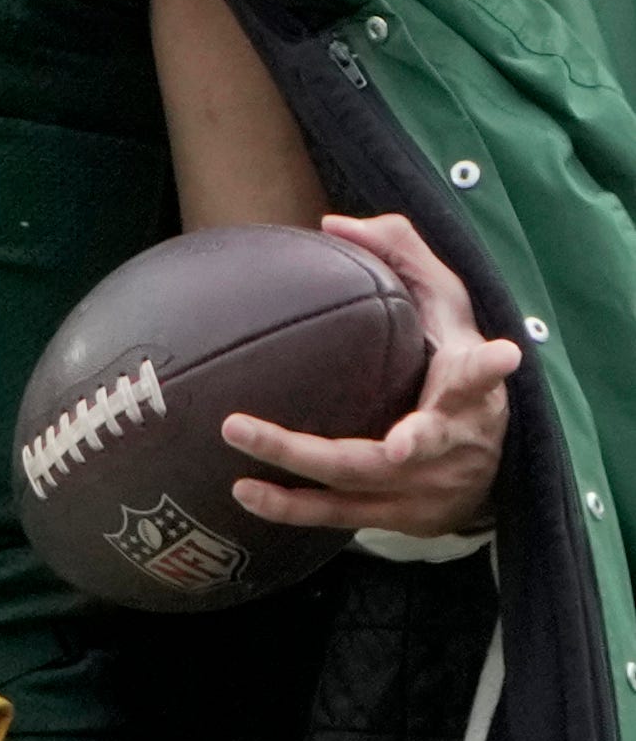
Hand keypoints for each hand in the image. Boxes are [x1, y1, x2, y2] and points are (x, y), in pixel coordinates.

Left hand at [226, 212, 519, 539]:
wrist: (484, 461)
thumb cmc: (448, 358)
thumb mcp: (442, 303)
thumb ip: (401, 253)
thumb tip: (332, 224)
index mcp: (469, 386)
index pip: (482, 374)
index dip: (490, 368)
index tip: (502, 356)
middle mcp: (457, 440)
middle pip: (408, 439)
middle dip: (329, 435)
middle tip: (257, 422)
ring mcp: (430, 486)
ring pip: (361, 481)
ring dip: (294, 464)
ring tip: (237, 438)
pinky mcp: (404, 517)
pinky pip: (341, 517)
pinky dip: (291, 507)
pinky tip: (245, 491)